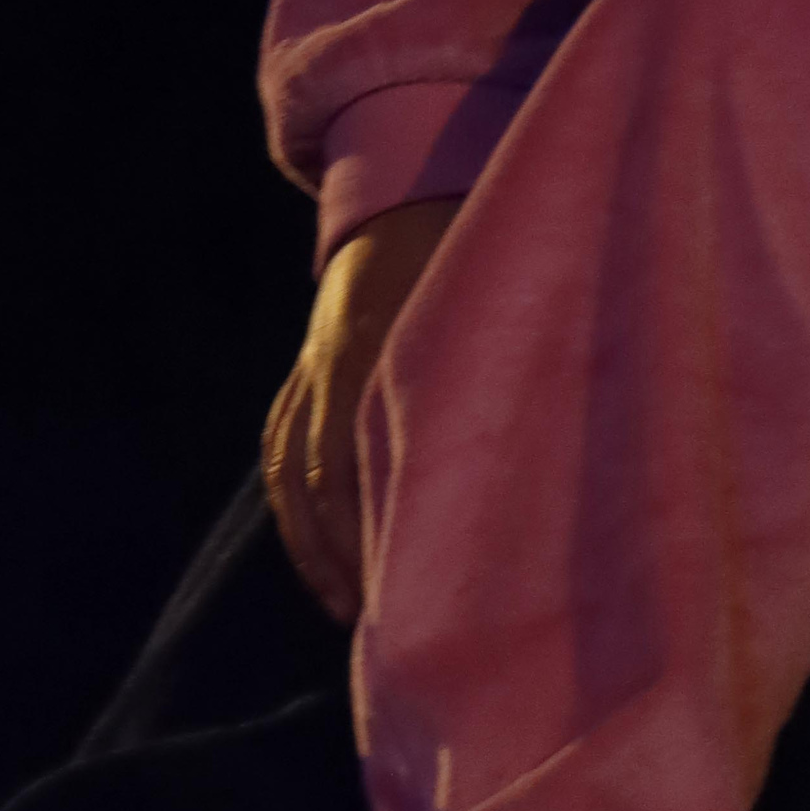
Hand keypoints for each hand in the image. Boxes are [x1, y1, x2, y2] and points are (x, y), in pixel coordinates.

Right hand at [263, 197, 464, 619]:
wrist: (417, 187)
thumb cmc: (478, 254)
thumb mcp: (494, 311)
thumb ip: (503, 387)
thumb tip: (529, 475)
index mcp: (379, 347)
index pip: (357, 466)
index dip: (375, 536)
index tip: (407, 594)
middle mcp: (332, 360)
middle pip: (319, 481)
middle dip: (344, 558)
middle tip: (381, 623)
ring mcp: (311, 363)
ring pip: (290, 472)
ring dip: (314, 546)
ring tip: (350, 608)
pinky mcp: (305, 365)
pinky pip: (280, 446)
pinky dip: (294, 508)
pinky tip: (321, 556)